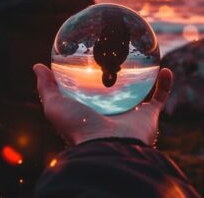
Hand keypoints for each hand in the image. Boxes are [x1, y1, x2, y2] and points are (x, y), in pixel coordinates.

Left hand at [34, 64, 172, 145]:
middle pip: (117, 92)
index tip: (90, 61)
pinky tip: (166, 69)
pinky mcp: (149, 117)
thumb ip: (46, 88)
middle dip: (118, 78)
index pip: (91, 92)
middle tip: (119, 56)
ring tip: (146, 61)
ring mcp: (131, 114)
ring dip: (145, 79)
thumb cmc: (78, 128)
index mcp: (92, 110)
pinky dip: (166, 84)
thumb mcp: (55, 106)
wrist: (106, 146)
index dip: (90, 79)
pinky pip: (160, 97)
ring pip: (141, 93)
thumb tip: (37, 66)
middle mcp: (112, 112)